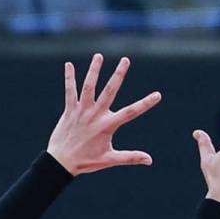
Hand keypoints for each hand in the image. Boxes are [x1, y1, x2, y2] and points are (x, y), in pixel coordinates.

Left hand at [46, 54, 161, 175]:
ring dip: (94, 70)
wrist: (61, 162)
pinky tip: (69, 65)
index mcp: (107, 126)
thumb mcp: (110, 159)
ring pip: (89, 87)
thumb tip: (149, 160)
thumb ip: (130, 157)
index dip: (145, 104)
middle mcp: (95, 115)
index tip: (157, 95)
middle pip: (109, 91)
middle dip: (118, 75)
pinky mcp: (70, 110)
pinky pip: (70, 91)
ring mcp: (81, 111)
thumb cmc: (86, 161)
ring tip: (99, 56)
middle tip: (125, 60)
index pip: (130, 112)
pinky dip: (69, 78)